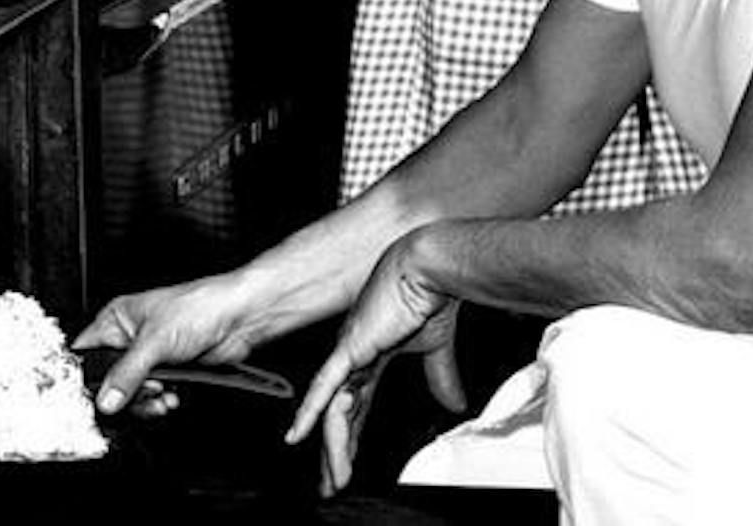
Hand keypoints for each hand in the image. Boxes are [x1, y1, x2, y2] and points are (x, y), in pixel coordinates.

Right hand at [71, 275, 254, 416]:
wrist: (239, 319)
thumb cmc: (200, 306)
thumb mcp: (155, 341)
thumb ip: (127, 373)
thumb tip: (106, 399)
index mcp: (117, 320)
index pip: (86, 353)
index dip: (88, 377)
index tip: (99, 395)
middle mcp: (130, 338)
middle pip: (109, 382)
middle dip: (127, 394)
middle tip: (146, 388)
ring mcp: (150, 357)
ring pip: (132, 394)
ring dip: (146, 401)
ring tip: (162, 393)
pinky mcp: (169, 371)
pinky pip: (153, 397)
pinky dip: (161, 402)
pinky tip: (172, 396)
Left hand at [315, 300, 467, 496]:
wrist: (429, 269)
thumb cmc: (430, 294)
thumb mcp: (437, 348)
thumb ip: (440, 375)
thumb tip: (454, 403)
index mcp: (371, 354)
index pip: (358, 406)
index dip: (353, 436)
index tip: (349, 462)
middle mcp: (353, 356)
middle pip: (338, 415)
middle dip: (335, 453)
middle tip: (331, 484)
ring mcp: (348, 353)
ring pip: (332, 411)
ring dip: (333, 448)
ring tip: (332, 479)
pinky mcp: (349, 348)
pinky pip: (325, 388)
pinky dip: (310, 413)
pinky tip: (297, 436)